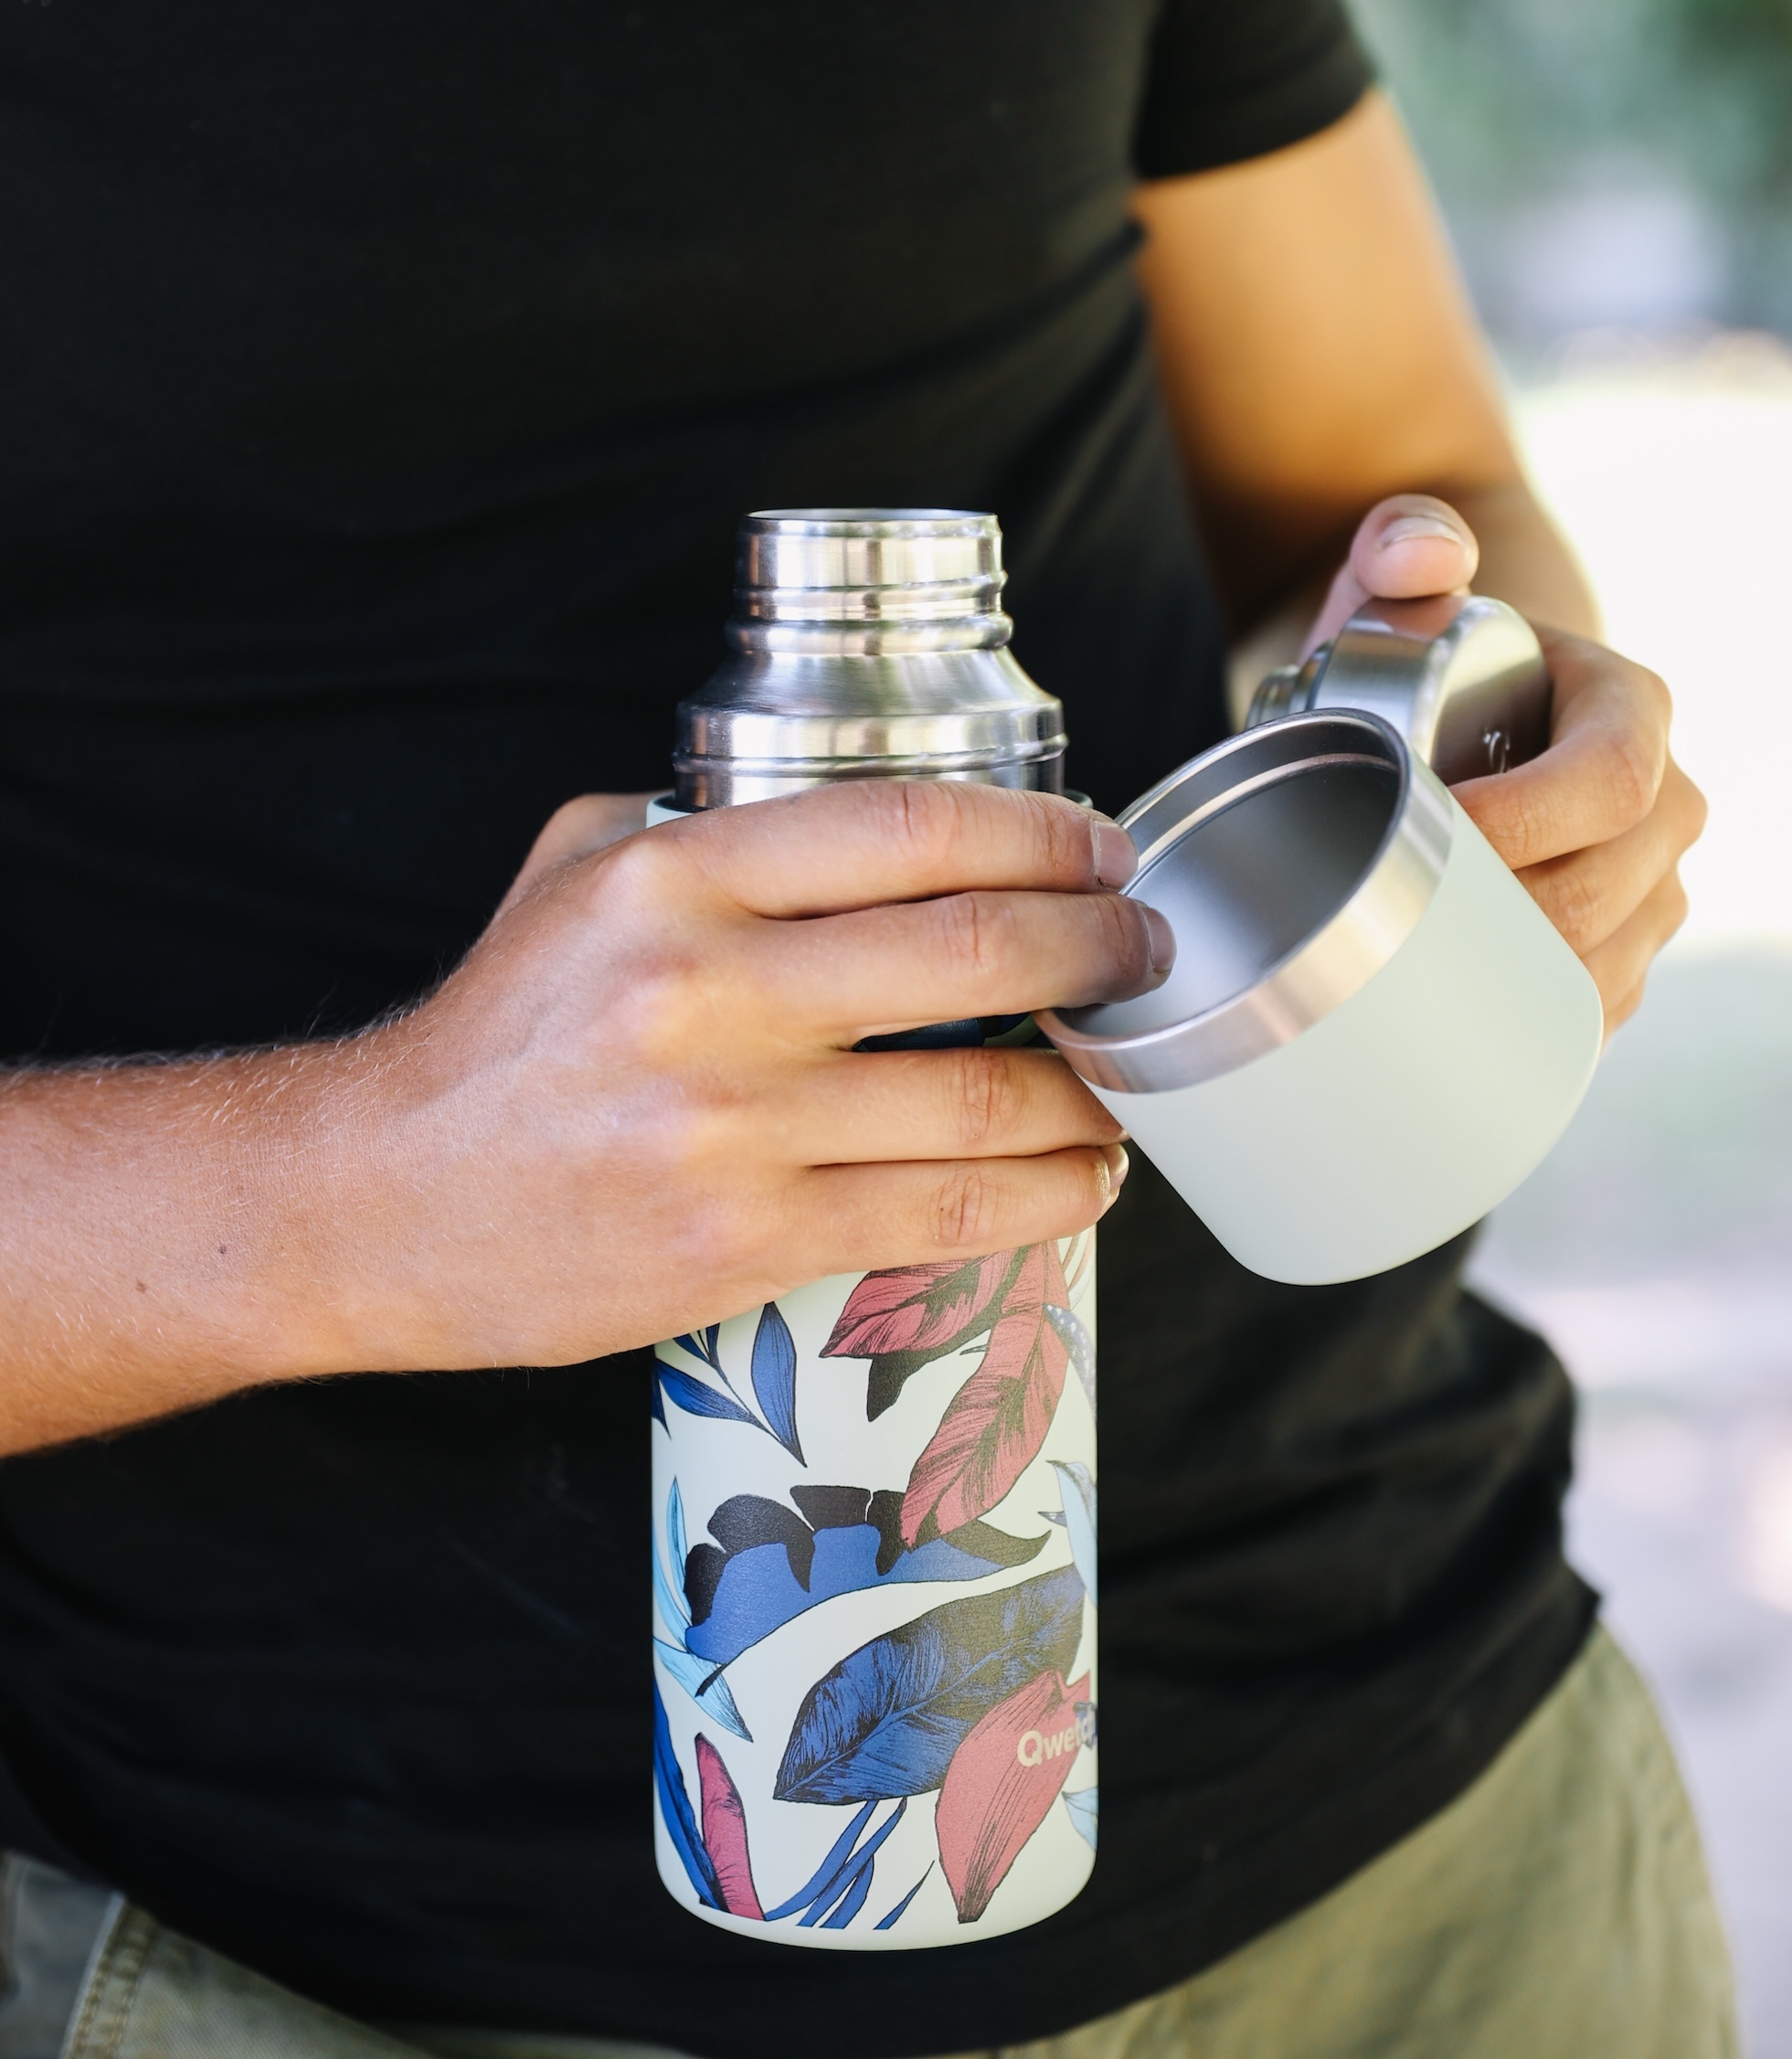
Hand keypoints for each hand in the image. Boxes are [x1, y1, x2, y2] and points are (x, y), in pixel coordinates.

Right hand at [324, 781, 1166, 1374]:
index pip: (911, 829)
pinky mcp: (740, 1243)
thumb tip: (860, 815)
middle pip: (975, 952)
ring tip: (1128, 1077)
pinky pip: (940, 1215)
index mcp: (677, 881)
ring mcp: (730, 1127)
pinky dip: (1042, 1194)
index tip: (1104, 848)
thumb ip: (706, 824)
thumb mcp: (576, 875)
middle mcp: (711, 994)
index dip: (1042, 833)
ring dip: (1091, 1089)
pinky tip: (1082, 1175)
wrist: (379, 1198)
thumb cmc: (495, 1033)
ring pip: (982, 1101)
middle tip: (1145, 950)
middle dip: (1099, 947)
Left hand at [1307, 495, 1705, 1034]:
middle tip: (1395, 913)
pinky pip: (1596, 1009)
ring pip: (1607, 962)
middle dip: (1508, 916)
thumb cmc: (1411, 638)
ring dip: (1521, 982)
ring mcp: (1648, 886)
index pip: (1614, 782)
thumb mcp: (1396, 573)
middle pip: (1610, 888)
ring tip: (1418, 964)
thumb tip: (1424, 561)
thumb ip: (1402, 537)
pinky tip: (1468, 1023)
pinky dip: (1536, 1026)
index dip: (1532, 822)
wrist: (1425, 704)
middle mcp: (1662, 803)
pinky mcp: (1616, 952)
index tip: (1430, 834)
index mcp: (1629, 711)